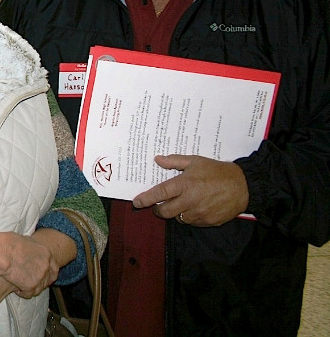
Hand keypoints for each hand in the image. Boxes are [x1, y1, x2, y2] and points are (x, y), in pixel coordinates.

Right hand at [0, 232, 57, 298]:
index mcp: (46, 253)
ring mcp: (39, 277)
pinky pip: (28, 294)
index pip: (54, 267)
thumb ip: (31, 247)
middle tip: (30, 282)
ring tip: (20, 285)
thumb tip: (28, 247)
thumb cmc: (9, 243)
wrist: (3, 253)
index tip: (47, 277)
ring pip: (38, 289)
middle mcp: (45, 266)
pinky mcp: (30, 286)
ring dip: (30, 288)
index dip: (50, 273)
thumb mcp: (25, 240)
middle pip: (47, 280)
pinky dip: (22, 293)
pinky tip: (16, 289)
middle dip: (39, 282)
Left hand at [132, 154, 248, 225]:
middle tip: (158, 205)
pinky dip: (190, 217)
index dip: (145, 199)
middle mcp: (189, 201)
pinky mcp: (208, 221)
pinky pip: (192, 222)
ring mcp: (199, 213)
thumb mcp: (196, 161)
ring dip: (176, 213)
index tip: (136, 202)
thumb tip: (158, 159)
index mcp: (184, 184)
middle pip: (165, 212)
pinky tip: (195, 208)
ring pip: (178, 218)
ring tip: (181, 203)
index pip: (159, 194)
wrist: (243, 186)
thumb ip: (175, 161)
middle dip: (158, 210)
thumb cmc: (218, 171)